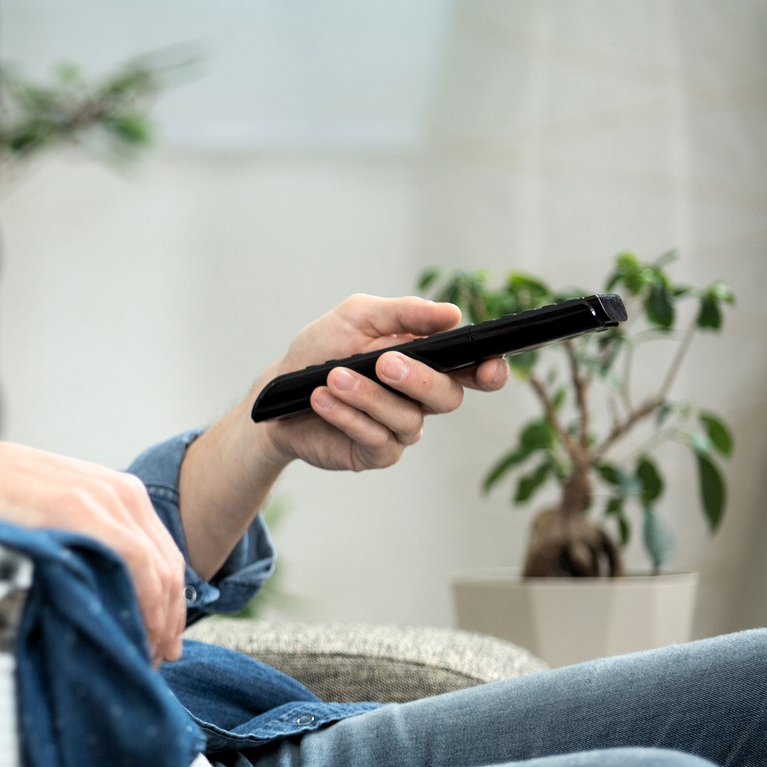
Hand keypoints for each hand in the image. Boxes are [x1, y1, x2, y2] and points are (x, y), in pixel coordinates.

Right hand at [0, 436, 189, 663]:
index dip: (168, 603)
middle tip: (158, 659)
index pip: (162, 556)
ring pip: (159, 570)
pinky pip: (135, 564)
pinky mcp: (81, 509)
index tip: (160, 639)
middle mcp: (118, 491)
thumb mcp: (50, 515)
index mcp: (115, 491)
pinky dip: (144, 604)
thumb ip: (82, 540)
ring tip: (141, 656)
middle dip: (168, 620)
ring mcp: (102, 498)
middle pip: (168, 567)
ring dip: (157, 620)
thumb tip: (97, 590)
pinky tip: (134, 633)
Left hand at [258, 295, 509, 473]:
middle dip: (418, 379)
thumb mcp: (355, 318)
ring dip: (369, 396)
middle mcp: (419, 399)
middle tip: (383, 362)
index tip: (490, 365)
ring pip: (406, 419)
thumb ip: (402, 313)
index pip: (471, 369)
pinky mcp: (374, 453)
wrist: (276, 390)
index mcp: (425, 362)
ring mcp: (399, 429)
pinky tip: (323, 400)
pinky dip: (348, 416)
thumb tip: (451, 314)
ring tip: (334, 377)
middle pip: (447, 397)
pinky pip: (376, 439)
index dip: (489, 371)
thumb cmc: (321, 350)